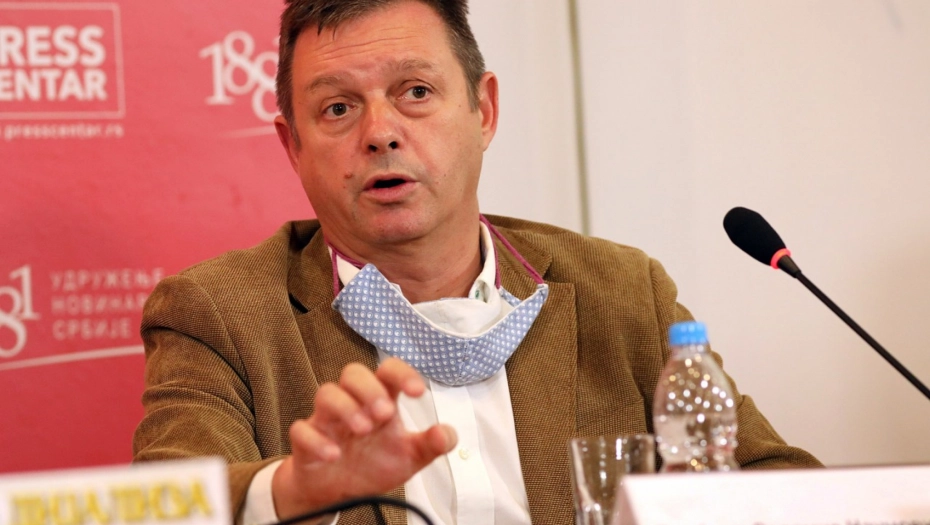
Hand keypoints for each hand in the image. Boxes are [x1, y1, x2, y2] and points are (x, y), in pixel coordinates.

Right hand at [271, 357, 456, 517]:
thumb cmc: (373, 463)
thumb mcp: (409, 457)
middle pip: (353, 373)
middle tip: (385, 413)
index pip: (388, 372)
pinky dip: (316, 440)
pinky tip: (334, 455)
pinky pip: (301, 430)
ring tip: (363, 429)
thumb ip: (431, 445)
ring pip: (326, 393)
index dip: (402, 373)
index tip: (418, 391)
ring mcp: (327, 421)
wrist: (339, 492)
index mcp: (380, 401)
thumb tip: (446, 434)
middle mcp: (352, 404)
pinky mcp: (306, 442)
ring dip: (345, 407)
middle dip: (369, 388)